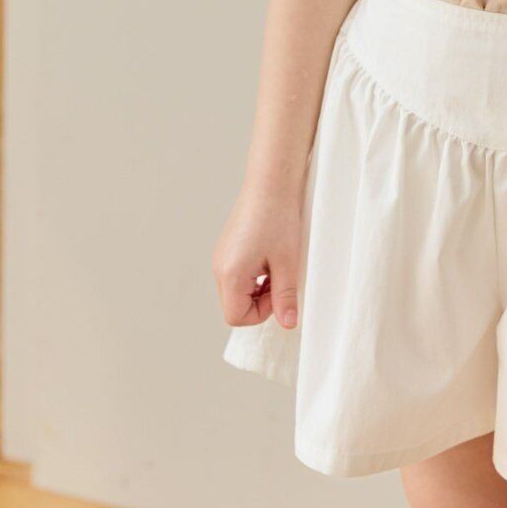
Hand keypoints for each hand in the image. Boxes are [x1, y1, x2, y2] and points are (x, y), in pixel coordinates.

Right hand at [212, 184, 303, 333]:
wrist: (271, 183)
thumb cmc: (279, 219)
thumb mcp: (287, 263)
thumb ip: (285, 297)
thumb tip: (288, 324)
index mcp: (230, 274)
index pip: (236, 317)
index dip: (261, 314)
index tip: (279, 293)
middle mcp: (218, 267)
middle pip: (234, 305)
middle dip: (259, 301)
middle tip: (281, 278)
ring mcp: (220, 257)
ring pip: (236, 291)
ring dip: (258, 288)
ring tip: (277, 265)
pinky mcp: (227, 248)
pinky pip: (236, 275)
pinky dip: (254, 275)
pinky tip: (270, 256)